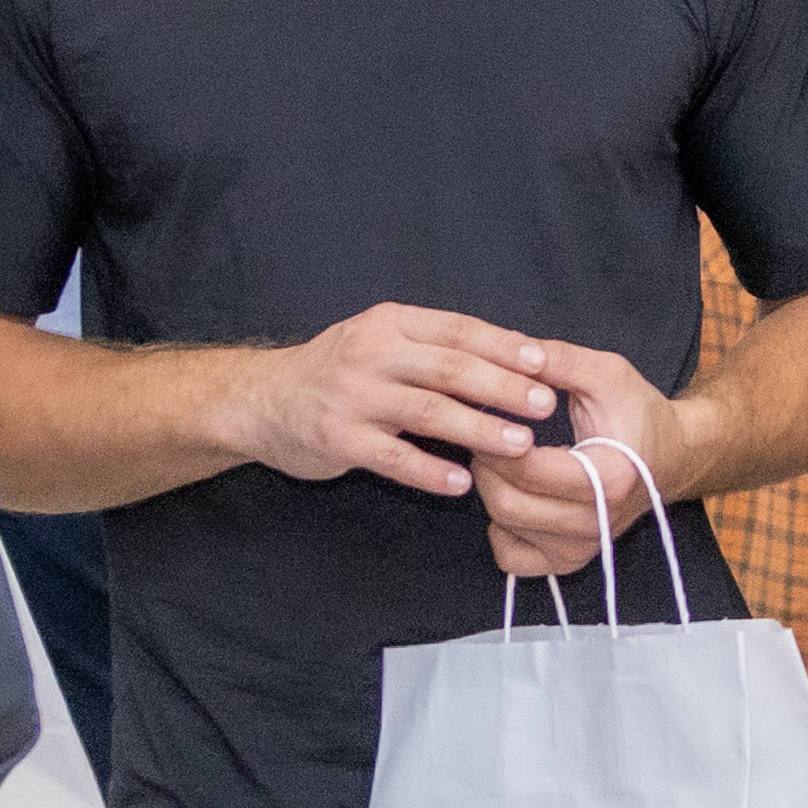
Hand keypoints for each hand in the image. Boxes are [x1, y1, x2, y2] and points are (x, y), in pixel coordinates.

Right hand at [220, 304, 555, 496]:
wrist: (262, 401)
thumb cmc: (339, 372)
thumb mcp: (381, 341)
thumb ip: (435, 348)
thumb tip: (513, 360)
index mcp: (390, 324)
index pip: (457, 329)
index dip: (503, 346)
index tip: (544, 363)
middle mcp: (371, 354)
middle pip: (449, 368)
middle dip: (502, 386)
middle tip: (544, 405)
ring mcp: (352, 398)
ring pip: (427, 412)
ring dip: (478, 428)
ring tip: (520, 444)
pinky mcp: (338, 440)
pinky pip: (393, 458)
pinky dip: (430, 471)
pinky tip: (463, 482)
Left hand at [479, 340, 693, 580]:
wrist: (673, 458)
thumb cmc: (638, 414)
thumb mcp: (607, 373)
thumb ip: (560, 360)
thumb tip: (512, 351)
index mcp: (610, 478)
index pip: (527, 468)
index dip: (495, 438)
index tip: (489, 413)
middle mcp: (598, 523)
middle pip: (507, 502)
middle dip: (486, 464)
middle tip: (489, 434)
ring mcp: (585, 548)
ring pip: (504, 526)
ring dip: (491, 489)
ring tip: (503, 459)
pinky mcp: (571, 562)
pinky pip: (511, 558)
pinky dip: (501, 529)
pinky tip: (517, 498)